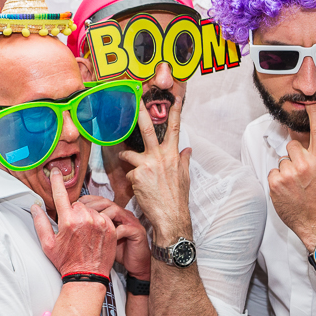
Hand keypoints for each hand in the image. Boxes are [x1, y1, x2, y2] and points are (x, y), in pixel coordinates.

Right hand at [31, 168, 116, 276]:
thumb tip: (35, 207)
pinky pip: (101, 215)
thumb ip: (40, 223)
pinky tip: (93, 234)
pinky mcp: (110, 227)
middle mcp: (85, 218)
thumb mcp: (48, 245)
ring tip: (83, 234)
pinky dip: (97, 221)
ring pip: (89, 209)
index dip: (57, 181)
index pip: (60, 195)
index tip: (56, 171)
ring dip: (85, 217)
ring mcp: (99, 222)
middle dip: (73, 212)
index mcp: (68, 221)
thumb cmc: (66, 262)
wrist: (87, 276)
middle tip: (72, 229)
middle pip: (77, 204)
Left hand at [78, 195, 150, 279]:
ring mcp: (131, 221)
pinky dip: (113, 232)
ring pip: (115, 210)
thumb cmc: (116, 250)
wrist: (135, 263)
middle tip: (78, 213)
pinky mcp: (137, 232)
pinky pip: (124, 228)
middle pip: (105, 202)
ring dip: (101, 216)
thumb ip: (89, 228)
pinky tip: (102, 238)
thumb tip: (68, 223)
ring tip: (90, 224)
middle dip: (90, 206)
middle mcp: (122, 214)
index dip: (85, 201)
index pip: (98, 200)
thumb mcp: (100, 237)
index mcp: (113, 213)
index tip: (73, 207)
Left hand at [117, 97, 191, 243]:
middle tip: (134, 100)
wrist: (170, 217)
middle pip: (148, 129)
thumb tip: (188, 149)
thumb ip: (183, 160)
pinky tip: (139, 189)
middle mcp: (160, 156)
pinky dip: (132, 180)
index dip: (176, 111)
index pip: (176, 129)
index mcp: (173, 155)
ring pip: (129, 154)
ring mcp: (147, 165)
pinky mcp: (136, 175)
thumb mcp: (184, 177)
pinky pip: (129, 173)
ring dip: (127, 159)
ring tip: (133, 170)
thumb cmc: (177, 198)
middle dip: (140, 114)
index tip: (175, 97)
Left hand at [268, 103, 315, 249]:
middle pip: (293, 145)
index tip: (310, 103)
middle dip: (296, 155)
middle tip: (302, 170)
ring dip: (288, 169)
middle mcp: (305, 164)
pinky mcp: (275, 182)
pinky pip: (274, 171)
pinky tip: (288, 189)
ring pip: (283, 160)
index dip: (314, 114)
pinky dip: (279, 179)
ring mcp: (288, 173)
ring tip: (296, 184)